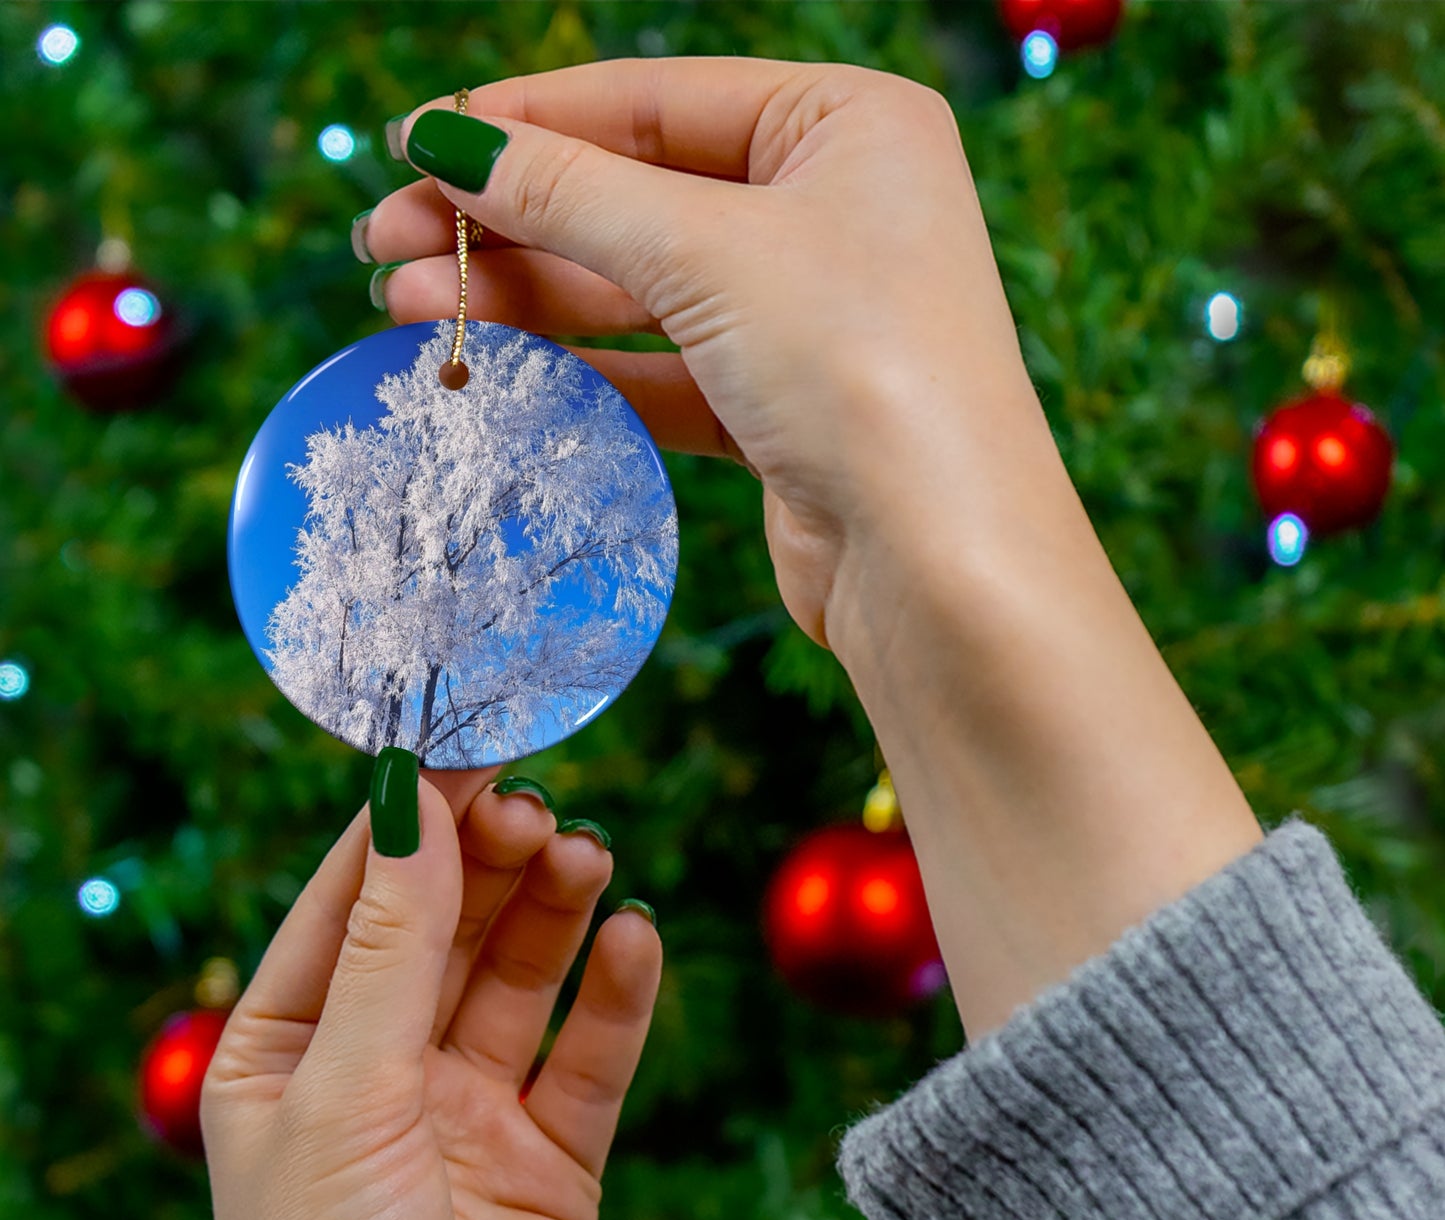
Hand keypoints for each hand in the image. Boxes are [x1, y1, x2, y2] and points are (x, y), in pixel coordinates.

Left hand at [201, 769, 661, 1219]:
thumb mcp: (346, 1095)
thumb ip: (391, 947)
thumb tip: (413, 804)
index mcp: (290, 1052)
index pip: (352, 901)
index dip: (409, 823)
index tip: (468, 747)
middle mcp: (380, 1072)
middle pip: (446, 927)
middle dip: (490, 862)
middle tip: (540, 808)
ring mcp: (469, 1113)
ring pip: (521, 978)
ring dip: (555, 912)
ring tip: (589, 857)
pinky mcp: (552, 1159)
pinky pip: (590, 1055)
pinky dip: (617, 995)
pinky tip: (635, 941)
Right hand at [361, 57, 1054, 658]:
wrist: (939, 563)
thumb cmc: (859, 368)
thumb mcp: (707, 252)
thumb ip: (571, 193)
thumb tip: (447, 141)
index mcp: (847, 124)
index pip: (654, 101)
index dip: (526, 121)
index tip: (413, 143)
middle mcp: (834, 209)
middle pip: (637, 195)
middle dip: (508, 219)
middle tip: (384, 241)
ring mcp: (808, 314)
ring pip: (640, 288)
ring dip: (526, 296)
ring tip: (405, 306)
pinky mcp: (782, 408)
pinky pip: (662, 369)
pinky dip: (581, 368)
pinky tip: (490, 365)